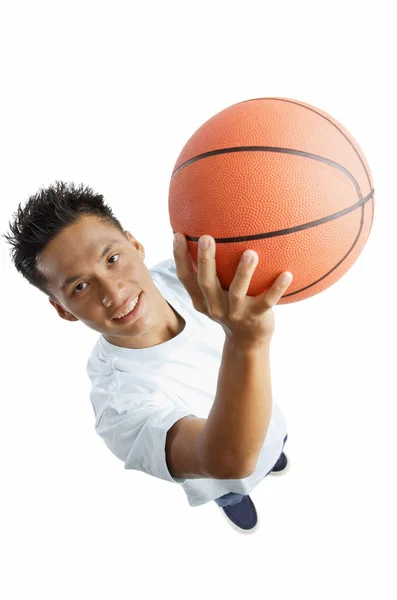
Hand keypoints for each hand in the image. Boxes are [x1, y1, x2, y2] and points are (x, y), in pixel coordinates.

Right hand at [173, 233, 292, 344]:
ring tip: (250, 253)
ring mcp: (236, 313)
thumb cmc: (230, 306)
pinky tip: (287, 274)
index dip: (179, 258)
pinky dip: (277, 289)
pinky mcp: (256, 317)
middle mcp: (215, 307)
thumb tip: (205, 235)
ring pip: (237, 292)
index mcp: (201, 299)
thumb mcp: (214, 294)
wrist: (248, 340)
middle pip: (206, 283)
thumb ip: (210, 272)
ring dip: (243, 273)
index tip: (178, 235)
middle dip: (205, 261)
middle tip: (207, 238)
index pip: (186, 277)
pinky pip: (267, 302)